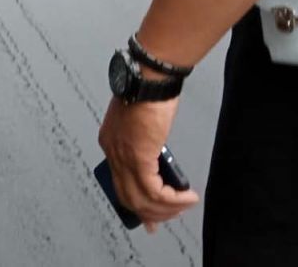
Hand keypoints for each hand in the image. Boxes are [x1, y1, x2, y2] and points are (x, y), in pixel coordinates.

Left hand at [98, 97, 199, 231]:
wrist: (148, 79)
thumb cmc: (147, 91)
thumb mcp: (141, 121)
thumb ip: (144, 141)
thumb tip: (155, 157)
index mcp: (111, 143)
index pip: (119, 184)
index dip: (137, 203)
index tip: (150, 217)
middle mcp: (112, 153)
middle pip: (128, 197)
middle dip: (153, 213)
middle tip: (172, 215)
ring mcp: (123, 157)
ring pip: (141, 200)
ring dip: (166, 209)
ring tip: (184, 205)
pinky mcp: (139, 158)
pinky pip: (154, 191)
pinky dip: (172, 200)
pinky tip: (186, 197)